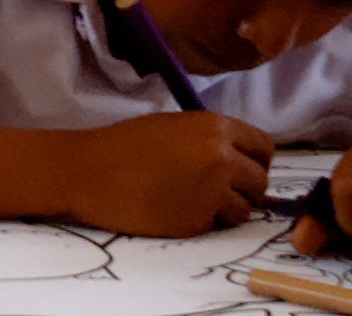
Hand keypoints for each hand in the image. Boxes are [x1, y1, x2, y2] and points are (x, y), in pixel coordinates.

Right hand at [63, 112, 274, 236]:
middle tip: (216, 191)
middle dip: (244, 189)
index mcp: (216, 128)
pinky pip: (216, 226)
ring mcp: (211, 192)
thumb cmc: (124, 144)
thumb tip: (241, 159)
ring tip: (195, 202)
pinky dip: (202, 222)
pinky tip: (175, 210)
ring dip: (227, 210)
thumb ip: (212, 138)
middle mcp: (222, 159)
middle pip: (260, 182)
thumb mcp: (175, 125)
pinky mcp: (196, 222)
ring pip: (245, 210)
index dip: (255, 161)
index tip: (241, 169)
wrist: (86, 171)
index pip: (265, 148)